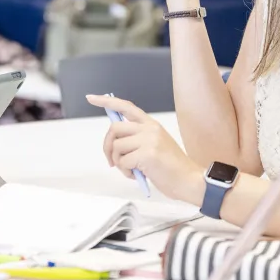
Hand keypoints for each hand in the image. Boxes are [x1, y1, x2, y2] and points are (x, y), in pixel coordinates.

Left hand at [86, 94, 200, 200]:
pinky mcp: (147, 154)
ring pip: (116, 146)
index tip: (91, 98)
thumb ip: (136, 140)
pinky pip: (123, 161)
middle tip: (111, 161)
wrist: (189, 181)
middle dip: (107, 146)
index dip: (107, 102)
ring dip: (118, 162)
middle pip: (114, 128)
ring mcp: (148, 140)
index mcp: (151, 124)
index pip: (125, 106)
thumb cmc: (171, 167)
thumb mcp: (154, 145)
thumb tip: (114, 142)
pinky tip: (137, 175)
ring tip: (131, 170)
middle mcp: (149, 128)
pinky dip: (125, 171)